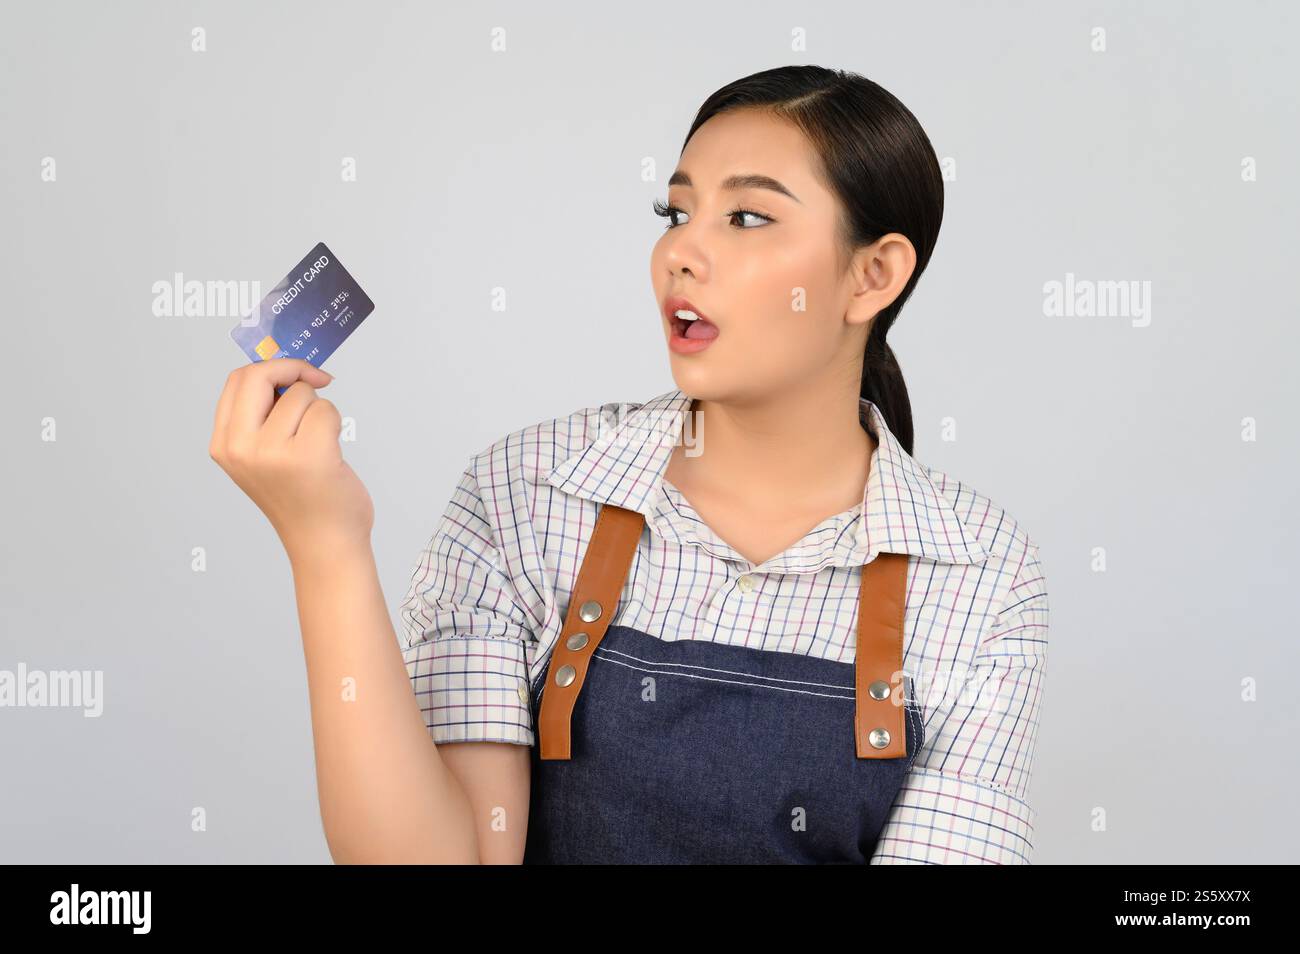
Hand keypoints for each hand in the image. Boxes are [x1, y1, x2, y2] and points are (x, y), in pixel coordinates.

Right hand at [209, 359, 373, 559]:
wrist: (323, 544)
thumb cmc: (302, 499)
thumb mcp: (262, 458)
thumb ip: (263, 418)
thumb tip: (287, 371)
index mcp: (224, 445)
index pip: (237, 381)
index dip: (270, 368)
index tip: (296, 372)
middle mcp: (241, 448)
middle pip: (260, 375)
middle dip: (294, 370)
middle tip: (318, 379)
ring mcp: (272, 452)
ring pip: (301, 394)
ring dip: (319, 411)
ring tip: (319, 447)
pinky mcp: (308, 454)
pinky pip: (326, 410)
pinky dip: (335, 424)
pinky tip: (331, 454)